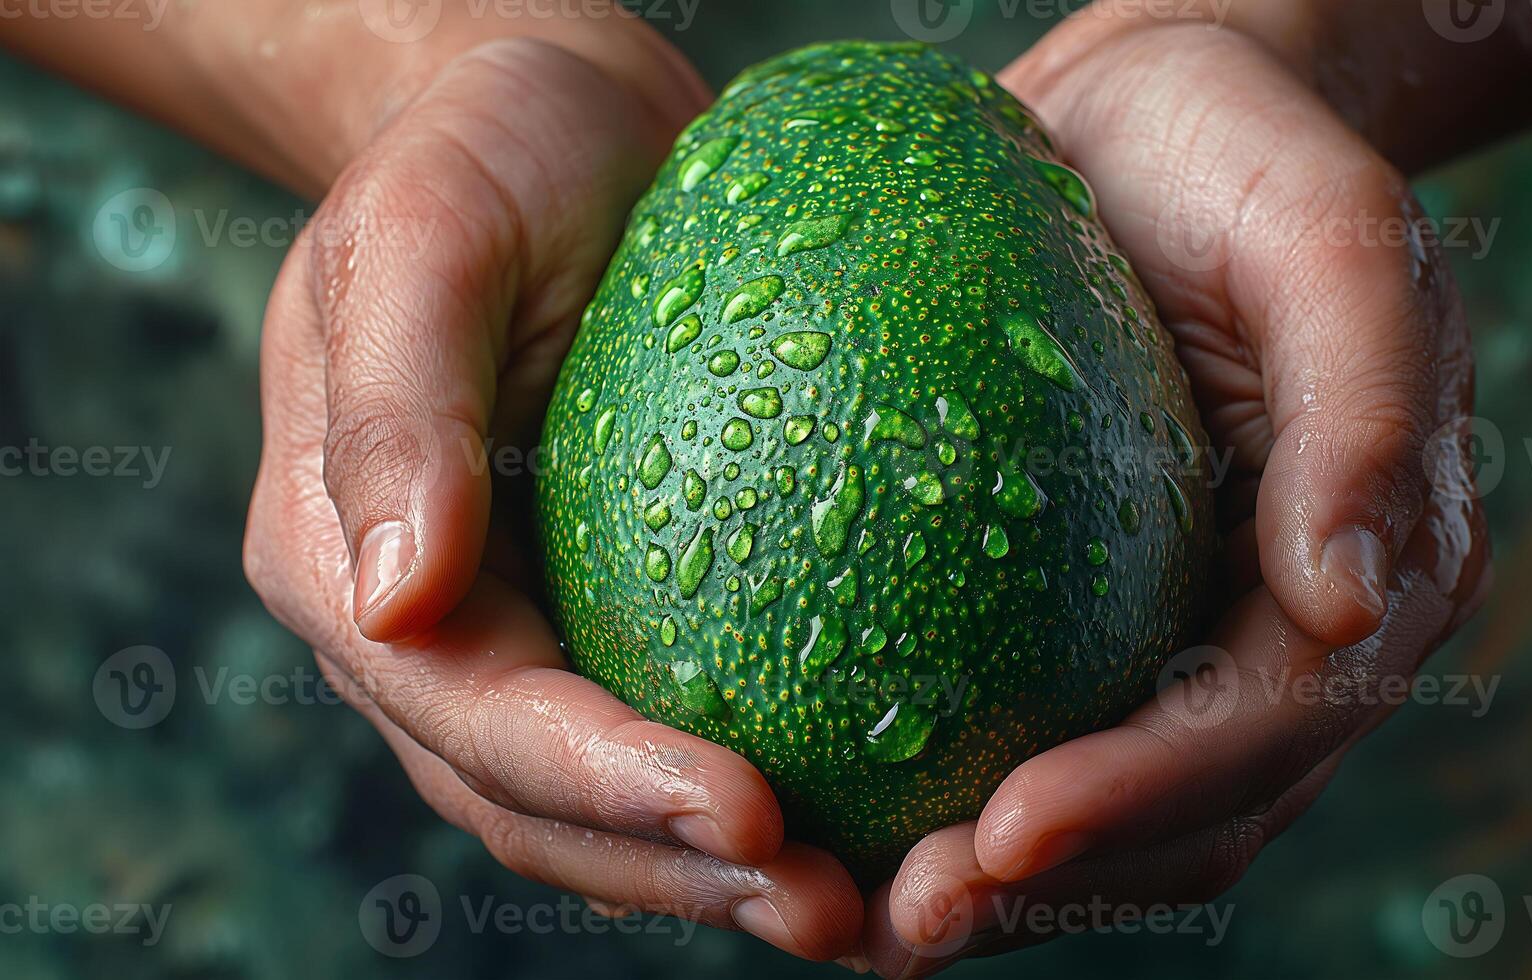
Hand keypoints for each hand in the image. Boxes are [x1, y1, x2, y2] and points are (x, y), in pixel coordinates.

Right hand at [241, 37, 861, 959]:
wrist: (553, 117)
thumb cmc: (486, 147)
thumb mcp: (426, 229)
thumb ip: (396, 405)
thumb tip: (395, 597)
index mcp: (340, 555)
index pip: (475, 712)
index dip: (604, 782)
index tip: (749, 812)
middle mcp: (418, 621)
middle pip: (535, 800)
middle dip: (678, 871)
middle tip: (831, 908)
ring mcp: (510, 625)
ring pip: (597, 802)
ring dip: (717, 872)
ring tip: (857, 908)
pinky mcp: (602, 601)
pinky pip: (666, 720)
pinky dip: (739, 793)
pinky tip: (855, 814)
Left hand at [859, 17, 1491, 974]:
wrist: (1156, 116)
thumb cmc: (1242, 149)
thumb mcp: (1329, 230)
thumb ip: (1365, 405)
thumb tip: (1352, 603)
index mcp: (1386, 562)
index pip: (1268, 723)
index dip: (1144, 798)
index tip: (1004, 836)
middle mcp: (1298, 624)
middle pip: (1194, 811)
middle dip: (1059, 885)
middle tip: (905, 923)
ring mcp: (1199, 625)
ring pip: (1123, 812)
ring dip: (1006, 884)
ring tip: (867, 920)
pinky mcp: (1105, 605)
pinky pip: (1045, 727)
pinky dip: (964, 792)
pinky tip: (856, 819)